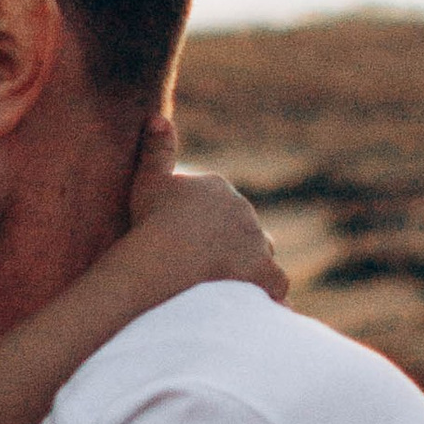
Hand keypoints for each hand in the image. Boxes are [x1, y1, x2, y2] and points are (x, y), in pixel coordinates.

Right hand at [125, 129, 288, 303]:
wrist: (165, 259)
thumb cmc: (151, 222)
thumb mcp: (148, 180)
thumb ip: (156, 148)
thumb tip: (157, 115)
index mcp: (218, 188)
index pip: (218, 206)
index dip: (203, 225)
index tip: (186, 242)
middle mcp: (245, 212)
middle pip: (241, 230)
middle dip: (229, 245)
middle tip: (205, 268)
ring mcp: (258, 244)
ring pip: (260, 256)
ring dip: (250, 268)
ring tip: (230, 288)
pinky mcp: (266, 274)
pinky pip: (275, 286)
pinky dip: (270, 297)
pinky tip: (258, 308)